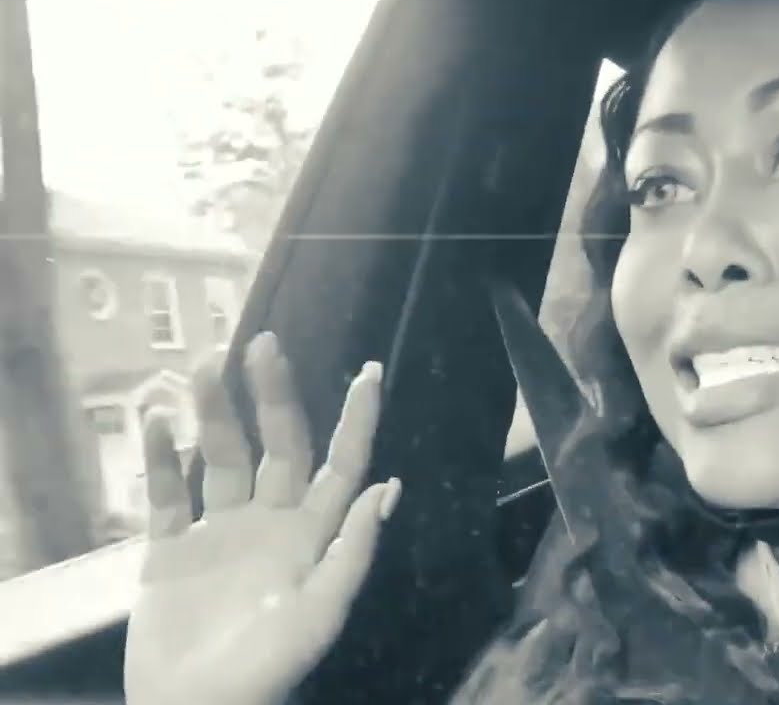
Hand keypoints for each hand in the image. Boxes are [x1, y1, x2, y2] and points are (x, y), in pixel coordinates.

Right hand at [124, 333, 400, 704]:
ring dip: (213, 412)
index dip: (357, 420)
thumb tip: (387, 486)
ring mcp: (220, 530)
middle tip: (262, 345)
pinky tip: (154, 420)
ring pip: (221, 455)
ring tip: (200, 366)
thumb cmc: (267, 670)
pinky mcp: (170, 547)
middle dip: (274, 396)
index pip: (342, 464)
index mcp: (314, 535)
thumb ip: (353, 550)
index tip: (370, 370)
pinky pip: (166, 491)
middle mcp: (272, 521)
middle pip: (279, 445)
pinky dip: (159, 456)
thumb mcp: (320, 613)